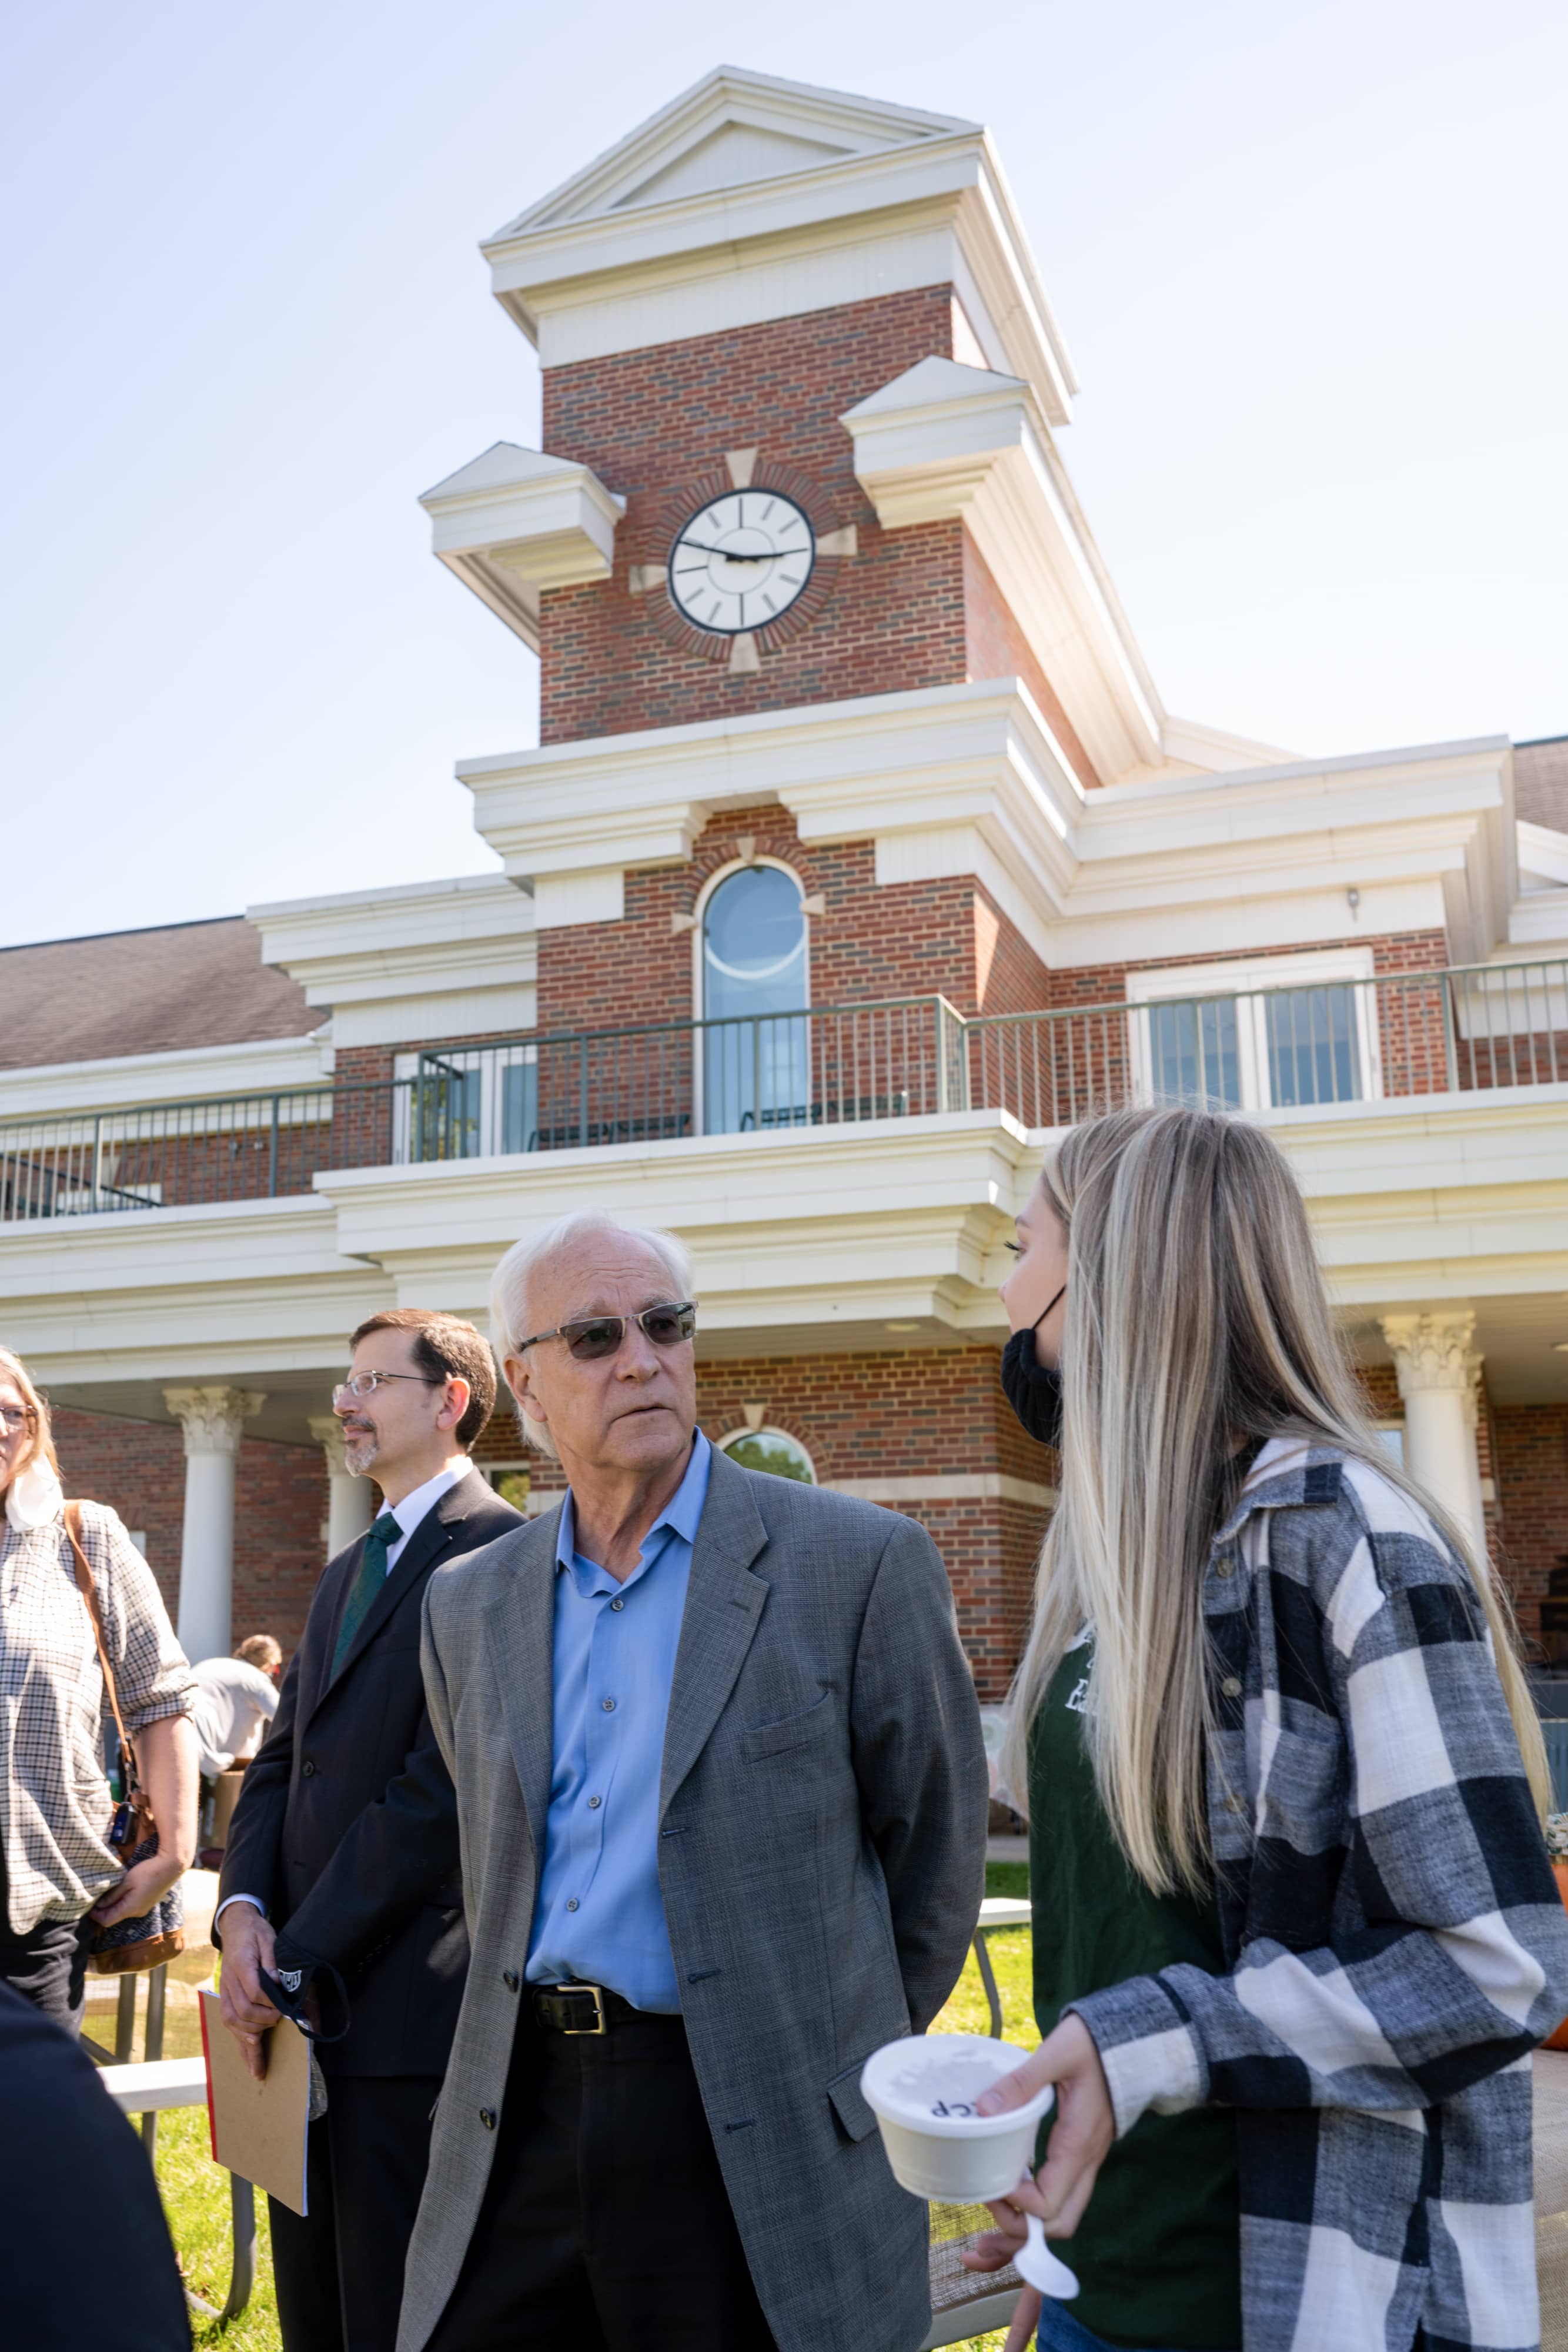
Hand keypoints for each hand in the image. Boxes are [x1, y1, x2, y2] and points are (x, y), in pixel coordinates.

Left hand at [90, 1848, 184, 1930]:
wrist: (171, 1866)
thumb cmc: (149, 1871)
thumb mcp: (127, 1881)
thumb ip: (112, 1895)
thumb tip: (99, 1905)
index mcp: (130, 1909)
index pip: (106, 1921)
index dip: (95, 1915)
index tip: (89, 1905)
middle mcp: (137, 1912)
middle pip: (114, 1917)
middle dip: (103, 1909)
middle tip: (95, 1897)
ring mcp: (144, 1908)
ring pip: (122, 1910)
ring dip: (113, 1904)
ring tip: (107, 1892)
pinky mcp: (148, 1901)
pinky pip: (130, 1906)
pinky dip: (122, 1901)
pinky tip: (121, 1890)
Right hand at [217, 1903, 279, 2079]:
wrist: (235, 1926)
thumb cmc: (254, 1932)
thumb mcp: (268, 1937)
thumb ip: (272, 1959)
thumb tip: (277, 1982)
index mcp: (241, 1963)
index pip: (255, 1990)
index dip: (271, 2003)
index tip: (285, 2009)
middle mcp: (229, 1981)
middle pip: (243, 2010)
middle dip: (263, 2021)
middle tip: (280, 2021)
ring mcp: (225, 1991)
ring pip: (232, 2021)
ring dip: (248, 2038)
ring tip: (259, 2058)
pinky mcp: (225, 1997)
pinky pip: (228, 2021)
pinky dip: (239, 2037)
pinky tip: (248, 2050)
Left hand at [960, 2011, 1115, 2248]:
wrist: (1132, 2039)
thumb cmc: (1094, 2044)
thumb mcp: (1058, 2053)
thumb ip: (1022, 2081)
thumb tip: (984, 2111)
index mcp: (1079, 2145)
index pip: (1050, 2204)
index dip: (1018, 2204)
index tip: (995, 2182)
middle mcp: (1086, 2162)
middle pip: (1058, 2224)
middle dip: (1020, 2232)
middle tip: (986, 2212)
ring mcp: (1086, 2160)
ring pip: (1061, 2215)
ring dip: (1026, 2229)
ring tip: (988, 2230)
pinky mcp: (1080, 2153)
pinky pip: (1061, 2195)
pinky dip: (1036, 2210)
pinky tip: (1011, 2199)